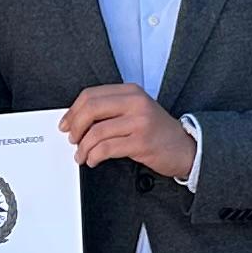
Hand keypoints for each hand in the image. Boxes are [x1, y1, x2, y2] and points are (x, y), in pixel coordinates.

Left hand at [62, 84, 196, 182]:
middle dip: (75, 127)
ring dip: (83, 147)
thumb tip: (76, 121)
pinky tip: (93, 160)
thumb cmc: (157, 132)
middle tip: (71, 140)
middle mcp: (135, 102)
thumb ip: (111, 111)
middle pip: (91, 109)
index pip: (91, 95)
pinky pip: (107, 148)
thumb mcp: (135, 112)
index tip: (65, 124)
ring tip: (82, 156)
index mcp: (131, 91)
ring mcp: (140, 122)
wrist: (186, 148)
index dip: (73, 111)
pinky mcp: (141, 142)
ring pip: (96, 132)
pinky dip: (94, 156)